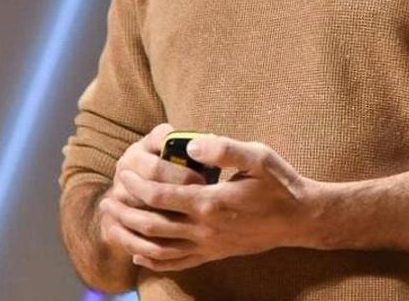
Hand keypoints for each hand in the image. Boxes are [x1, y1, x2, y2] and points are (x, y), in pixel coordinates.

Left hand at [105, 135, 319, 271]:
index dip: (136, 185)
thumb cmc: (279, 183)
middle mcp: (205, 229)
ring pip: (159, 249)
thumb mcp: (257, 156)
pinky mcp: (214, 255)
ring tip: (115, 223)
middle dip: (125, 211)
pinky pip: (177, 264)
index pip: (160, 196)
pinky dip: (153, 261)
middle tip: (108, 199)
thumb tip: (189, 145)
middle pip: (152, 225)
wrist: (300, 218)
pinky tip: (139, 252)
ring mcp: (209, 246)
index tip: (123, 172)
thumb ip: (223, 149)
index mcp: (211, 202)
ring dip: (132, 236)